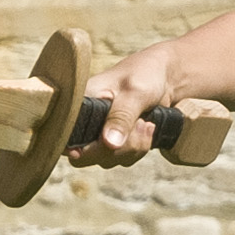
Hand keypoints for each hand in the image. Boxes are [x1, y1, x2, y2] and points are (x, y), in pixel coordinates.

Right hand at [66, 39, 188, 164]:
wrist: (166, 76)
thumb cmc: (145, 74)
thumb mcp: (135, 92)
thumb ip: (121, 117)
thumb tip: (109, 143)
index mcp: (81, 104)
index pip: (67, 135)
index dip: (78, 147)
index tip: (100, 146)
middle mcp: (86, 121)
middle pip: (87, 156)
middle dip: (117, 148)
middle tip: (140, 124)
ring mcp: (100, 134)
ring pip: (108, 160)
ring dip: (132, 147)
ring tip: (146, 122)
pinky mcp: (116, 141)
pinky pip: (123, 159)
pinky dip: (138, 149)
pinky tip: (148, 128)